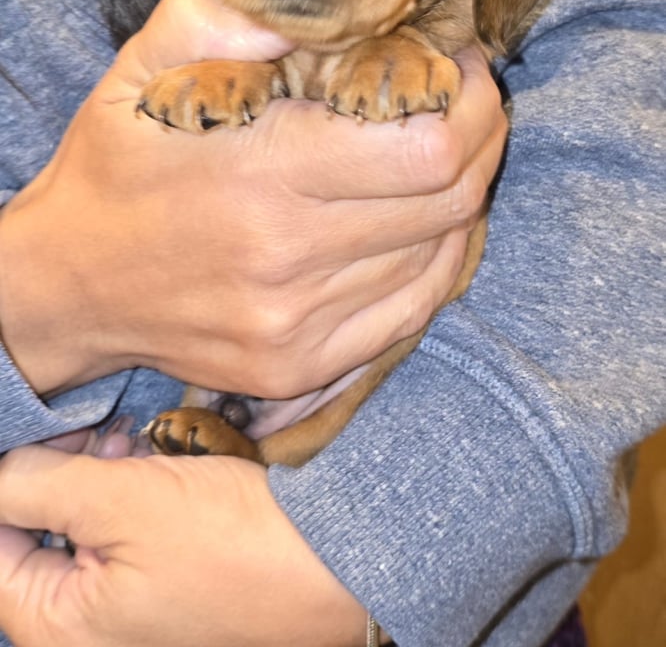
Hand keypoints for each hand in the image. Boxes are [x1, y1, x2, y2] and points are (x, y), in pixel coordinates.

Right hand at [0, 0, 505, 398]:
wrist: (66, 288)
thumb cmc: (112, 169)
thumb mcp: (137, 70)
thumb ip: (214, 20)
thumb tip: (306, 16)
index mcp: (261, 174)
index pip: (426, 149)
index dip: (471, 104)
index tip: (462, 68)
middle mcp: (289, 260)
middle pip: (451, 202)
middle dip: (481, 139)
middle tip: (465, 103)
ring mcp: (299, 326)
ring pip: (441, 257)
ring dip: (459, 198)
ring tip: (438, 156)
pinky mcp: (301, 364)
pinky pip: (412, 311)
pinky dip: (436, 259)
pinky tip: (421, 224)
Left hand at [0, 445, 375, 646]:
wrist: (337, 557)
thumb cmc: (234, 543)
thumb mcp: (123, 501)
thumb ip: (39, 483)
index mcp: (59, 628)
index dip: (9, 481)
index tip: (40, 436)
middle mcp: (88, 630)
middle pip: (32, 538)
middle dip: (53, 474)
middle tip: (93, 432)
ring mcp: (128, 611)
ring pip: (77, 529)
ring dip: (91, 477)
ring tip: (131, 441)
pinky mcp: (163, 586)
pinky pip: (120, 534)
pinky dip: (124, 492)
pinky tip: (150, 460)